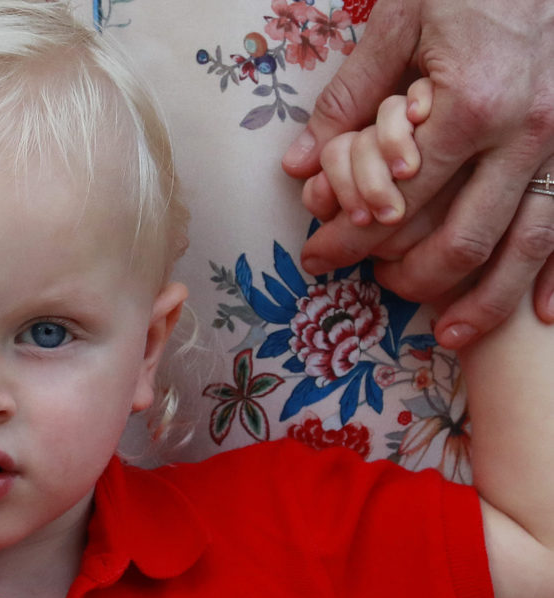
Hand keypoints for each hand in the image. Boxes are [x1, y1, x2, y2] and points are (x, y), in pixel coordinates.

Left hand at [282, 0, 553, 347]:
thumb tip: (298, 165)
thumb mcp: (402, 20)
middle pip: (459, 241)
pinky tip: (540, 315)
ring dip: (483, 302)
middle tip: (371, 282)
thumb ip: (349, 97)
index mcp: (470, 105)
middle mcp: (524, 134)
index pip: (393, 202)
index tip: (316, 256)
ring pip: (524, 249)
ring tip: (451, 335)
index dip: (347, 238)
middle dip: (407, 276)